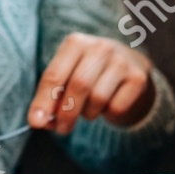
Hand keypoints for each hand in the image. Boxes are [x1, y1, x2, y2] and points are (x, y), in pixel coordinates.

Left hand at [29, 33, 155, 135]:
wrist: (130, 67)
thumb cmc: (89, 74)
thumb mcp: (67, 76)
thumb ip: (51, 96)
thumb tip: (39, 122)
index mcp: (75, 43)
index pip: (54, 75)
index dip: (43, 101)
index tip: (36, 122)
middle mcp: (100, 47)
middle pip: (78, 86)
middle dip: (66, 113)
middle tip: (61, 130)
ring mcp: (122, 61)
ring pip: (98, 98)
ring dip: (88, 113)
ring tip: (88, 110)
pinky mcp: (138, 78)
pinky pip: (116, 107)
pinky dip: (108, 114)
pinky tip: (108, 105)